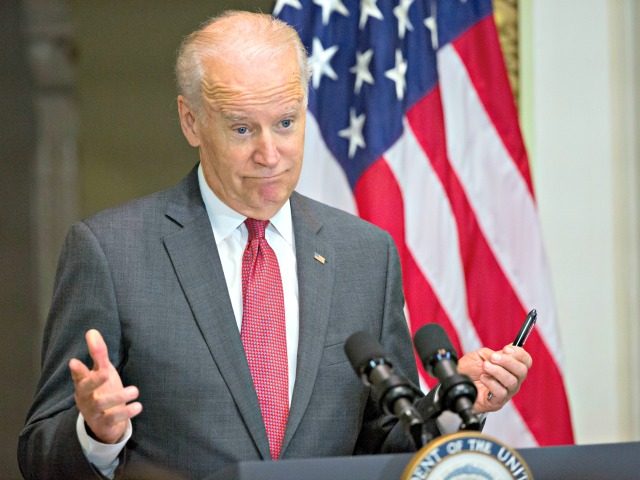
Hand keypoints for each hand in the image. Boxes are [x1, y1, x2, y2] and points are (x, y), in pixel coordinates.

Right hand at [69, 329, 141, 443]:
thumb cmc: (102, 390)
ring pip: (102, 405)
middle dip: (94, 380)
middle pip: (85, 389)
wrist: (105, 424)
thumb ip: (98, 353)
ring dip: (118, 397)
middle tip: (106, 372)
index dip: (77, 369)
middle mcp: (86, 397)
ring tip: (134, 390)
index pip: (79, 375)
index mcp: (84, 383)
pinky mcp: (104, 424)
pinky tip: (138, 406)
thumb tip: (91, 331)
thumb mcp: (102, 371)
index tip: (74, 361)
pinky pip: (113, 419)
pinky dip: (126, 413)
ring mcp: (94, 412)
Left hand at [458, 345, 531, 412]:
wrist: (456, 384)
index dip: (519, 353)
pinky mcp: (497, 402)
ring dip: (497, 371)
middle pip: (522, 371)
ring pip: (512, 382)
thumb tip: (505, 352)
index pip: (526, 361)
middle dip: (507, 361)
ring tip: (485, 367)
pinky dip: (492, 383)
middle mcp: (512, 380)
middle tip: (493, 358)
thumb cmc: (469, 370)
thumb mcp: (480, 355)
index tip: (506, 349)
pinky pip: (502, 393)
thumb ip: (493, 352)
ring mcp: (506, 392)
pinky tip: (483, 378)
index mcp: (510, 368)